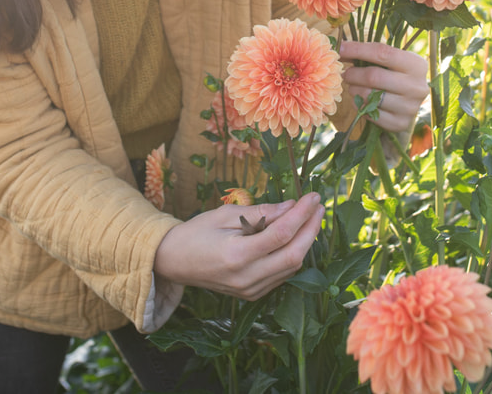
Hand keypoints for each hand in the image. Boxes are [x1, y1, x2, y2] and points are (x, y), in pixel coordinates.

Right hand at [154, 193, 322, 299]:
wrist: (173, 262)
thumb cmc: (196, 232)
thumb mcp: (226, 214)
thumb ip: (261, 212)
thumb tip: (292, 205)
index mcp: (237, 255)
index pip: (281, 234)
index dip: (302, 214)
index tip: (312, 196)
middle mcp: (247, 277)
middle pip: (294, 255)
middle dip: (311, 229)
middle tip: (318, 206)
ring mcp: (250, 289)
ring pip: (291, 268)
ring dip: (305, 242)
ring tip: (310, 218)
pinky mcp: (252, 294)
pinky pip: (282, 276)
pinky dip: (293, 255)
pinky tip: (295, 237)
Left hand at [339, 41, 428, 133]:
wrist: (410, 101)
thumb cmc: (395, 74)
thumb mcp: (389, 61)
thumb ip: (368, 54)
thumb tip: (339, 48)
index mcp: (417, 65)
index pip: (382, 52)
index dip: (357, 50)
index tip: (340, 48)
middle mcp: (417, 86)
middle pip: (374, 77)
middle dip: (353, 74)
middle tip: (345, 74)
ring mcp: (410, 107)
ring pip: (370, 96)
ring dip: (355, 90)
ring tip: (353, 87)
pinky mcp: (401, 123)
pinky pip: (371, 114)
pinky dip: (360, 107)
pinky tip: (360, 101)